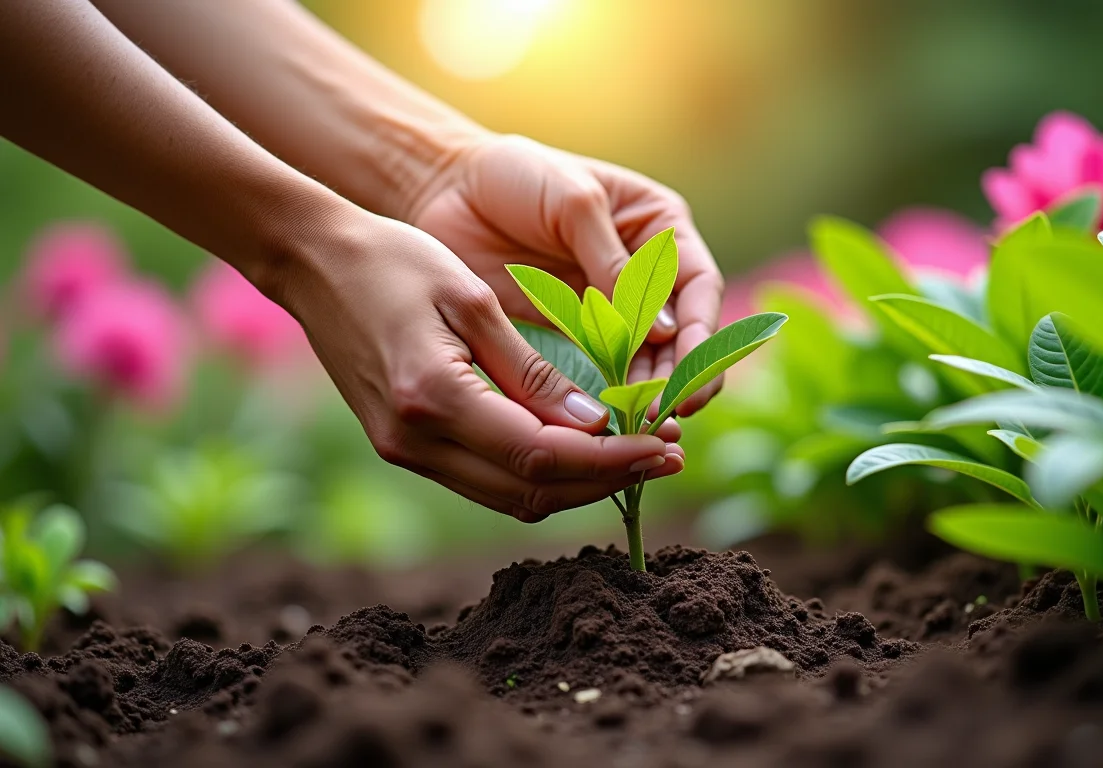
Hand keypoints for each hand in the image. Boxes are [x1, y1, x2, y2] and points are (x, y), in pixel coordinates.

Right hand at [278, 210, 684, 521]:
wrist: (312, 264)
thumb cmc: (393, 262)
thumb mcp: (472, 301)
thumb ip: (532, 370)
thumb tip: (593, 425)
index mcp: (433, 398)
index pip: (543, 455)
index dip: (612, 460)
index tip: (665, 446)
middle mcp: (414, 442)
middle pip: (531, 491)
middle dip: (606, 480)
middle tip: (667, 454)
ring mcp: (404, 451)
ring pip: (509, 496)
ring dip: (577, 483)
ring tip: (636, 454)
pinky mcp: (404, 447)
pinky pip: (485, 478)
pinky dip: (538, 472)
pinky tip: (580, 448)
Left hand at [405, 135, 725, 416]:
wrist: (448, 188)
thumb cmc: (517, 175)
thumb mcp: (572, 201)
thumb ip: (612, 261)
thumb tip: (660, 329)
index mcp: (660, 229)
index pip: (698, 288)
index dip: (700, 335)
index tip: (690, 377)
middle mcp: (646, 270)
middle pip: (681, 333)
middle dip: (678, 376)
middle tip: (663, 415)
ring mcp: (612, 303)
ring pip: (648, 357)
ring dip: (648, 391)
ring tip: (639, 424)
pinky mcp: (575, 328)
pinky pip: (604, 366)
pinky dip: (611, 392)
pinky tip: (609, 417)